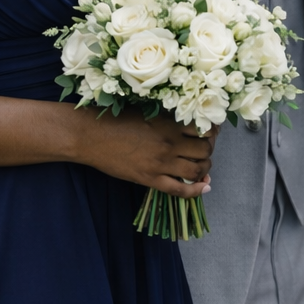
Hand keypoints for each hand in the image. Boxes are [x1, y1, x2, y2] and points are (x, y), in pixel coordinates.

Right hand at [77, 108, 216, 196]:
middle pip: (205, 150)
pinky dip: (195, 191)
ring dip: (205, 169)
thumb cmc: (116, 119)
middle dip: (209, 151)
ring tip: (202, 167)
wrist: (90, 136)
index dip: (212, 133)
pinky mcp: (150, 179)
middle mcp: (170, 143)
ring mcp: (161, 163)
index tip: (211, 134)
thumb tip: (187, 124)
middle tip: (204, 151)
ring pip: (197, 170)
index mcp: (170, 124)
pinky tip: (203, 188)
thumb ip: (168, 119)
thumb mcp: (147, 112)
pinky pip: (180, 190)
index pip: (205, 130)